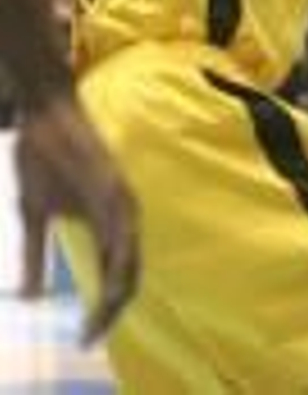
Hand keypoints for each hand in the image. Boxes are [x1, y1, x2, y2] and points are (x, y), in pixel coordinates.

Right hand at [17, 96, 138, 344]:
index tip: (85, 340)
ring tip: (100, 319)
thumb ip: (35, 254)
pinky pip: (121, 224)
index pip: (115, 276)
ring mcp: (120, 198)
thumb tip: (31, 297)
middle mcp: (122, 214)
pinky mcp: (112, 184)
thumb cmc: (43, 161)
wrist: (45, 115)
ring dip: (118, 289)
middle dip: (111, 310)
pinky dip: (119, 254)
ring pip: (130, 254)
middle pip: (129, 273)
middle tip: (90, 339)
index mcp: (107, 224)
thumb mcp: (34, 215)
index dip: (104, 310)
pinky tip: (112, 276)